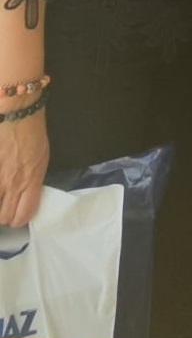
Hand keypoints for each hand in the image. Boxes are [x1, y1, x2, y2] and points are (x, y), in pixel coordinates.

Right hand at [0, 109, 48, 226]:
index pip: (24, 214)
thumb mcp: (41, 161)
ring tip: (1, 199)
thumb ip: (33, 181)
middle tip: (6, 208)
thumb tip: (27, 196)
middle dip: (5, 215)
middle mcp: (12, 184)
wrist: (18, 117)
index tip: (18, 217)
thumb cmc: (33, 136)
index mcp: (31, 181)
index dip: (20, 219)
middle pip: (4, 216)